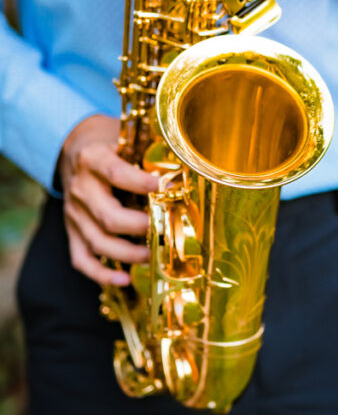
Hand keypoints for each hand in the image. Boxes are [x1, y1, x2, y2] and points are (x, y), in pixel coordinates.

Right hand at [58, 115, 157, 286]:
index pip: (117, 174)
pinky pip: (82, 259)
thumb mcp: (126, 136)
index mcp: (93, 159)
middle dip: (141, 228)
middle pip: (108, 217)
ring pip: (97, 242)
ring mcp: (73, 214)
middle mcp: (80, 188)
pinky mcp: (72, 232)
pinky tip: (124, 279)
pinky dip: (101, 274)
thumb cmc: (109, 142)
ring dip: (129, 255)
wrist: (72, 148)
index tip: (170, 190)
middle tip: (166, 230)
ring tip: (154, 256)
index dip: (144, 184)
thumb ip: (149, 150)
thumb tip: (188, 163)